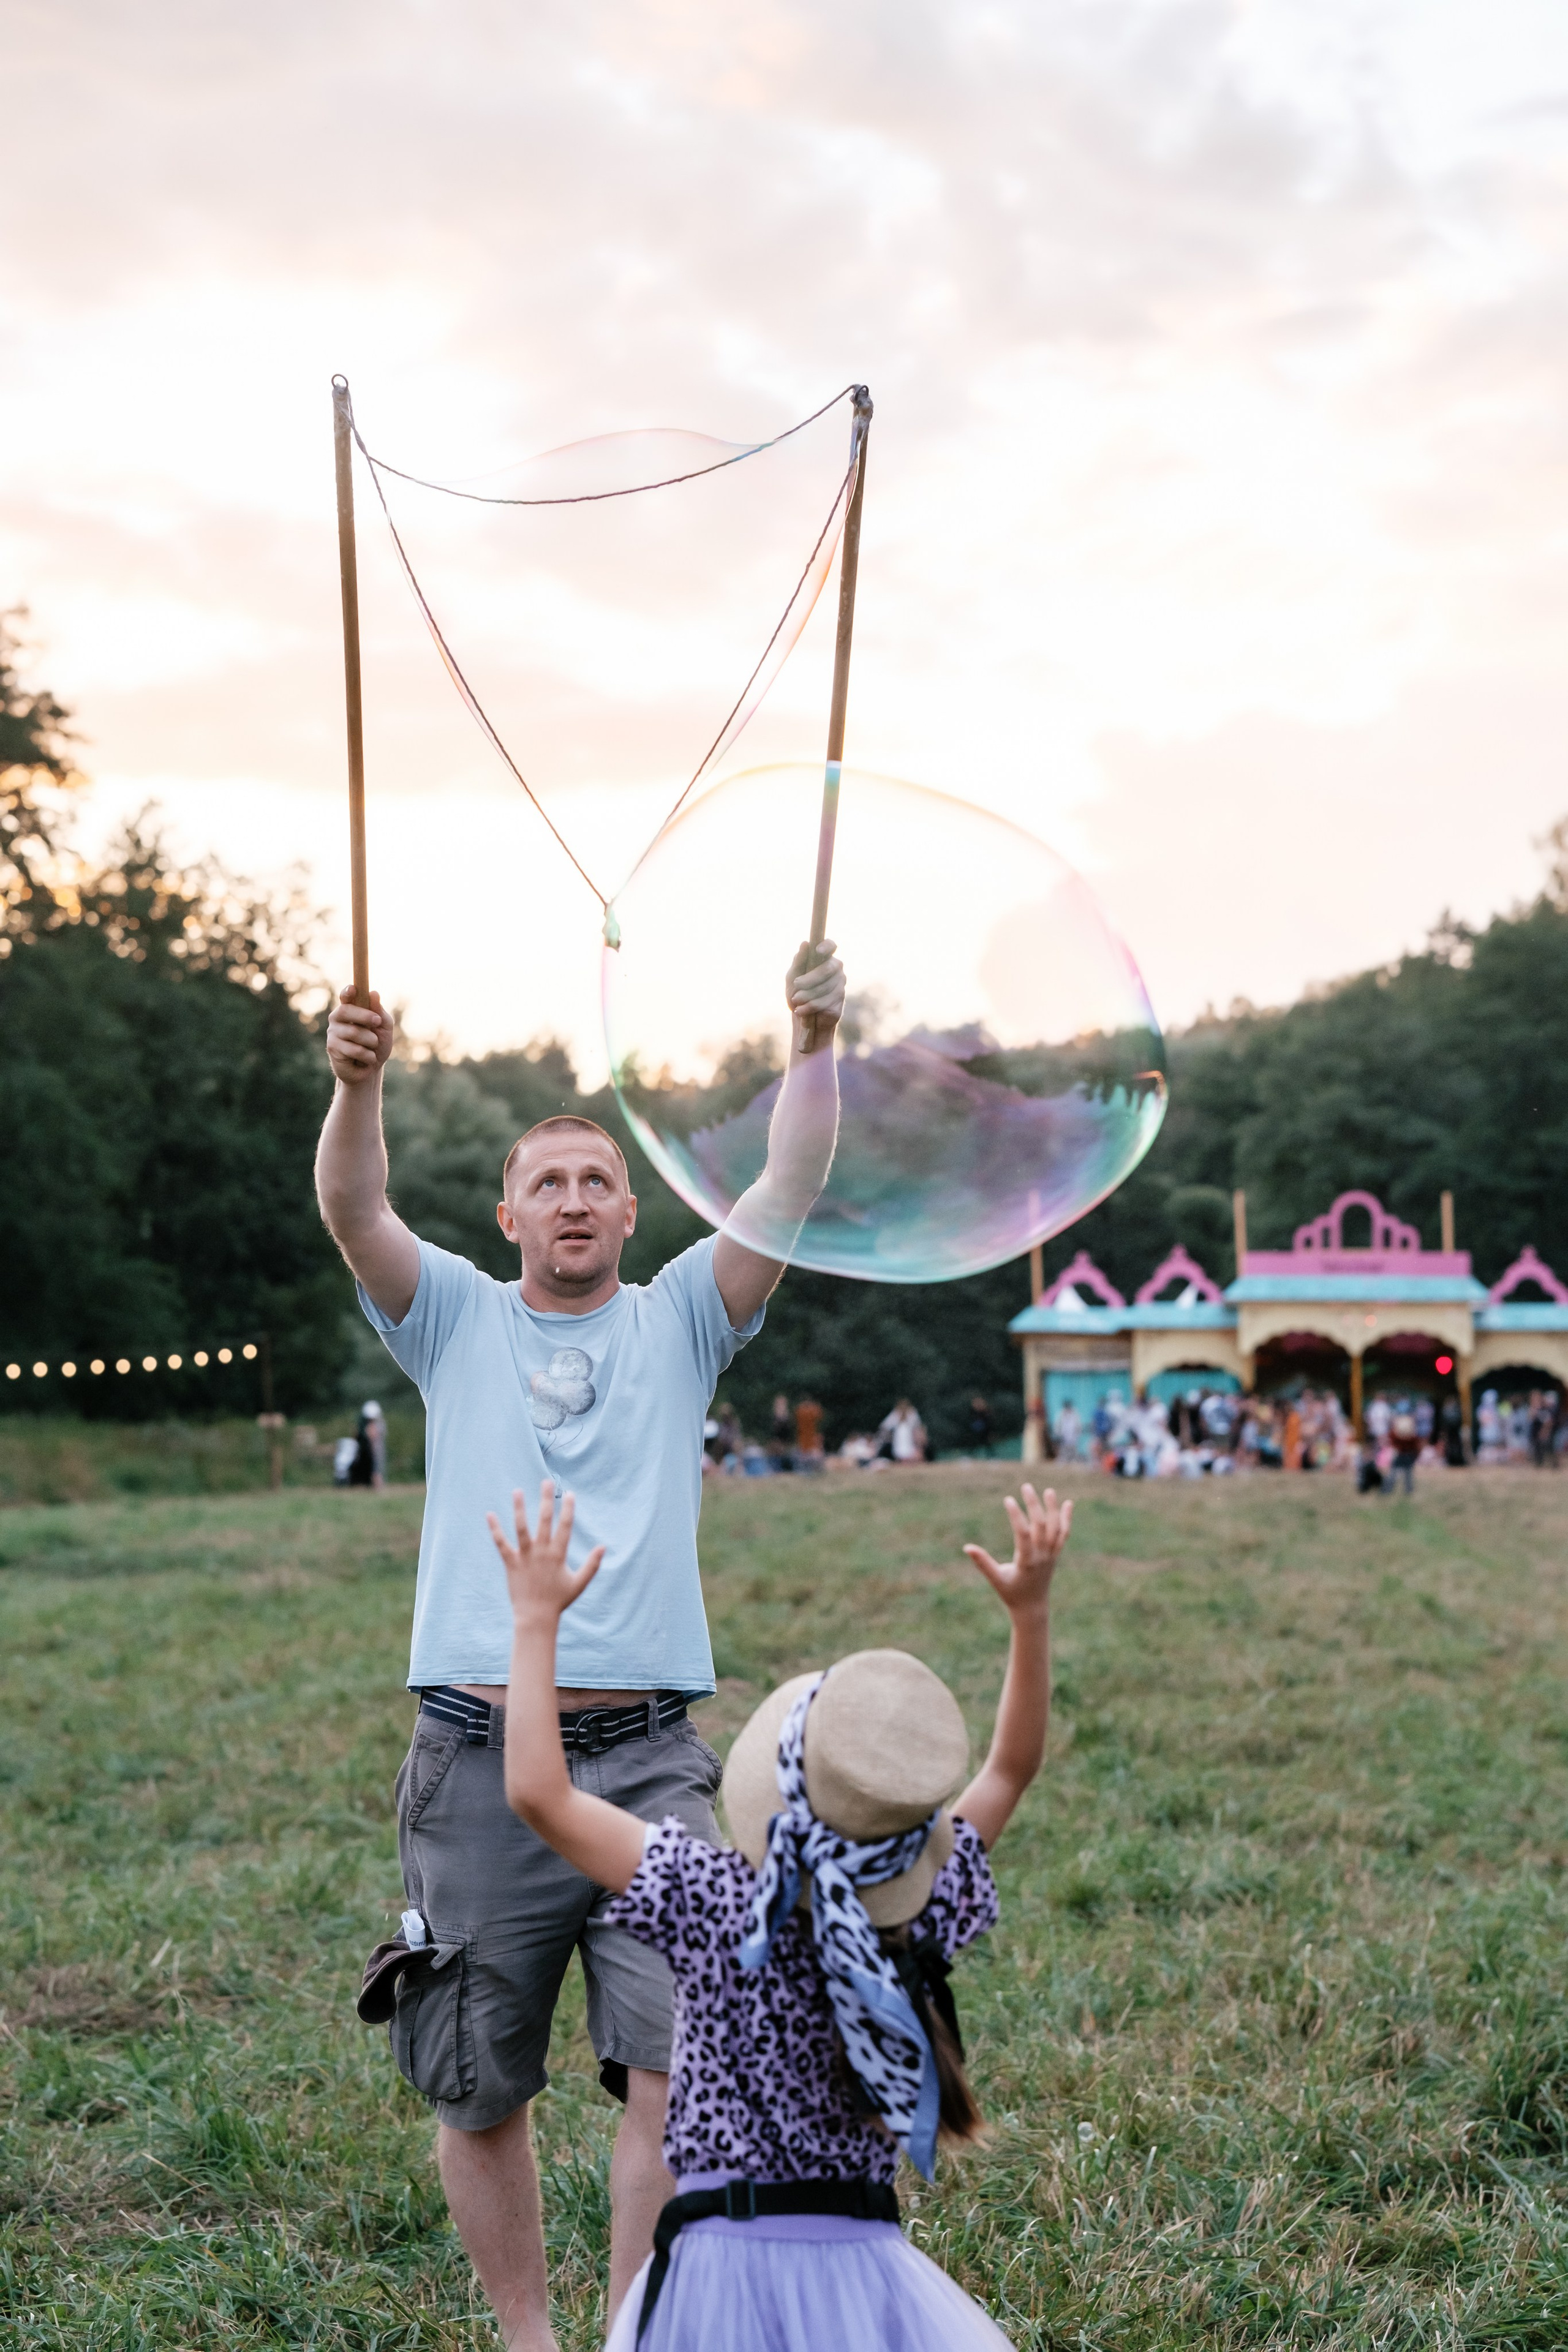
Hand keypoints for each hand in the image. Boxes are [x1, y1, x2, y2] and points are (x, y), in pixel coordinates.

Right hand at [326, 985, 394, 1085]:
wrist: (372, 1069)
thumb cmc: (377, 1045)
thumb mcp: (384, 1028)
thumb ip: (379, 1012)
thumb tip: (373, 993)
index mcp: (350, 1009)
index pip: (345, 997)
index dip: (347, 992)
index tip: (353, 989)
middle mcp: (338, 1019)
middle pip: (346, 1010)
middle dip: (364, 1016)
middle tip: (377, 1022)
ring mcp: (333, 1033)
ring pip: (353, 1032)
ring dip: (371, 1041)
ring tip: (373, 1048)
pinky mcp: (333, 1048)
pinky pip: (353, 1049)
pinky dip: (367, 1055)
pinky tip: (367, 1060)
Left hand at [488, 1481, 604, 1623]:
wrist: (535, 1617)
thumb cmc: (558, 1600)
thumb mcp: (579, 1583)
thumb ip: (592, 1565)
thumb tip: (604, 1547)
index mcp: (558, 1555)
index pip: (564, 1527)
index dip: (568, 1509)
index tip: (569, 1494)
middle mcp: (541, 1552)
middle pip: (544, 1521)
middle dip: (546, 1500)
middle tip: (546, 1482)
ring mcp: (525, 1557)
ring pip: (521, 1528)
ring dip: (519, 1509)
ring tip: (517, 1491)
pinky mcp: (511, 1564)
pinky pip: (501, 1544)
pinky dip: (495, 1530)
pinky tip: (490, 1514)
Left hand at [787, 938, 845, 1056]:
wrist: (802, 1016)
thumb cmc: (797, 991)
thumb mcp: (792, 976)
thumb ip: (798, 961)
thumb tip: (805, 944)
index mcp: (824, 958)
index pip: (831, 946)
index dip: (826, 946)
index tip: (817, 950)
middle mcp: (836, 969)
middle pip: (827, 969)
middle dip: (809, 978)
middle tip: (796, 984)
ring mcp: (840, 985)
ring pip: (824, 987)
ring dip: (806, 995)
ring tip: (796, 1000)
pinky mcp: (839, 1002)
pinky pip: (824, 1002)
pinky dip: (808, 1007)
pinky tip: (801, 1010)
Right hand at [963, 1484, 1070, 1616]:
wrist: (1033, 1607)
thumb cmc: (1011, 1593)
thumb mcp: (996, 1579)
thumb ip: (983, 1563)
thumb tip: (966, 1547)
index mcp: (1026, 1561)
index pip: (1023, 1533)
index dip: (1016, 1515)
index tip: (1008, 1499)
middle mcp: (1042, 1556)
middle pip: (1041, 1526)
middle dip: (1034, 1505)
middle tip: (1025, 1487)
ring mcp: (1051, 1555)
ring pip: (1056, 1528)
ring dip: (1053, 1509)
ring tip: (1048, 1491)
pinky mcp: (1055, 1554)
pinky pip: (1064, 1534)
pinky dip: (1067, 1519)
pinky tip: (1069, 1504)